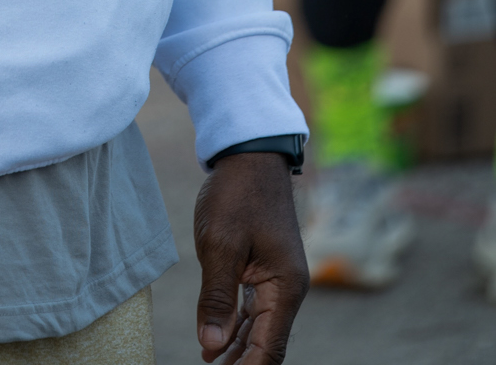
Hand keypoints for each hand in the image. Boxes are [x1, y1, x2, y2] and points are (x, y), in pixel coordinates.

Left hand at [194, 154, 308, 363]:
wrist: (249, 153)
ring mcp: (277, 279)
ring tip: (209, 364)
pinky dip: (235, 325)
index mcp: (286, 287)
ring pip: (258, 328)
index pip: (269, 348)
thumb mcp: (221, 244)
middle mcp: (287, 289)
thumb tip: (211, 344)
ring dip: (235, 348)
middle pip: (266, 343)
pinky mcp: (265, 267)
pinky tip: (216, 341)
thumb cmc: (236, 194)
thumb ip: (218, 297)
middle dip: (240, 363)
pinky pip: (252, 308)